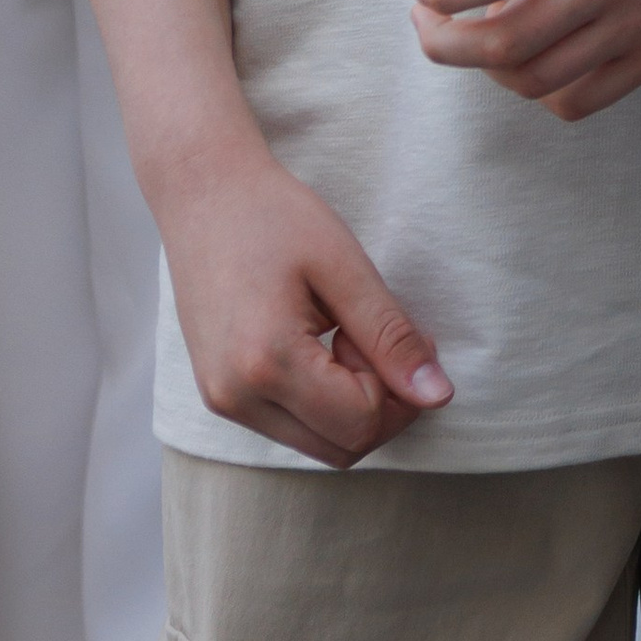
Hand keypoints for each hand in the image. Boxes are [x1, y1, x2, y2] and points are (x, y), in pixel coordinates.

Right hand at [157, 133, 450, 467]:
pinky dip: (319, 401)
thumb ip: (391, 336)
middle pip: (342, 448)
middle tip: (364, 332)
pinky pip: (290, 426)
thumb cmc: (273, 216)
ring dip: (347, 405)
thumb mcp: (344, 266)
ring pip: (318, 445)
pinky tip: (312, 344)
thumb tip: (437, 395)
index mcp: (266, 363)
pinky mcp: (218, 395)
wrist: (202, 192)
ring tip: (336, 333)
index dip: (395, 384)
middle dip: (377, 402)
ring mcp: (221, 401)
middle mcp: (236, 398)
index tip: (384, 328)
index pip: (362, 422)